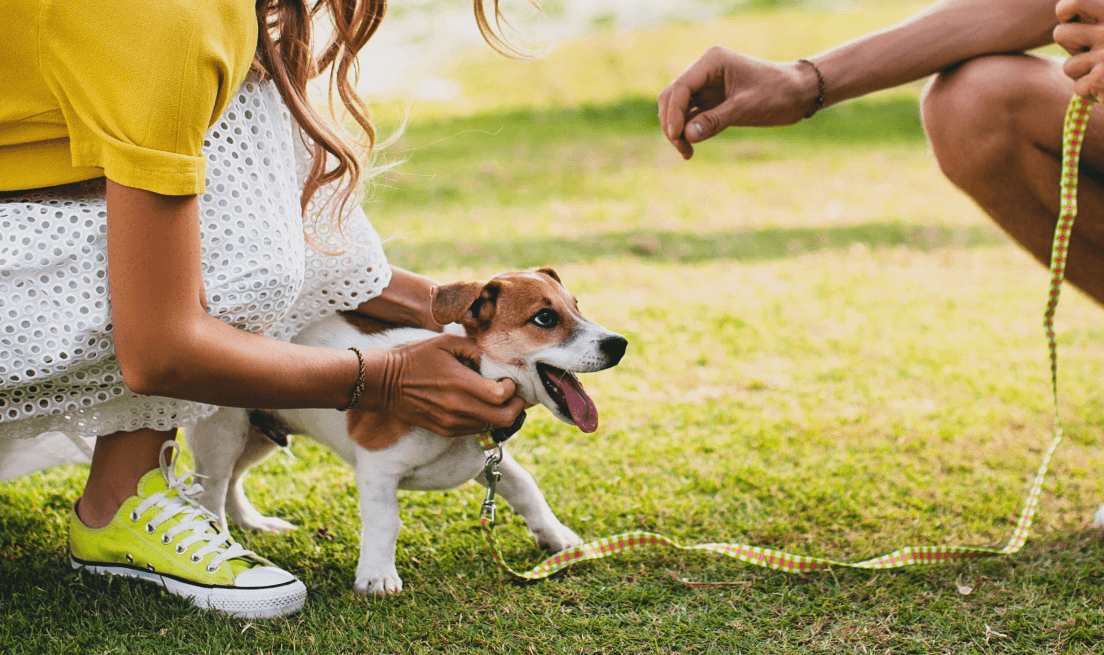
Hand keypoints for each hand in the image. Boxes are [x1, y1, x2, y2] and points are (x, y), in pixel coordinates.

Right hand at [358, 333, 526, 437]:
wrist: (384, 383)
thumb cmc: (415, 358)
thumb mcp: (445, 343)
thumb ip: (475, 349)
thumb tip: (496, 361)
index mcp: (459, 383)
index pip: (500, 396)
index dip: (512, 389)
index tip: (507, 379)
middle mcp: (457, 408)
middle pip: (503, 418)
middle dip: (516, 407)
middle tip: (515, 395)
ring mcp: (451, 422)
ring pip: (492, 427)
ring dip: (501, 414)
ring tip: (498, 399)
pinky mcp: (445, 430)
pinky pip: (476, 430)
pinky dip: (485, 420)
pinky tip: (480, 405)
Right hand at [657, 46, 817, 158]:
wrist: (798, 93)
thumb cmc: (777, 92)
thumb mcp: (746, 107)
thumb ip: (715, 120)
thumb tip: (687, 135)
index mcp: (712, 61)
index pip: (681, 86)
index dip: (674, 113)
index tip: (677, 136)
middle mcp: (704, 71)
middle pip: (672, 97)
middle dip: (672, 122)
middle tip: (682, 148)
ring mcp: (705, 87)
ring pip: (677, 109)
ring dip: (677, 130)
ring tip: (687, 152)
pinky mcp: (710, 102)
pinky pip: (689, 117)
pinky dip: (687, 132)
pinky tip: (691, 149)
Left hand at [1055, 0, 1103, 99]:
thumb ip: (1101, 14)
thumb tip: (1069, 10)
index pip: (1073, 3)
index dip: (1067, 13)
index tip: (1078, 20)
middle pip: (1061, 34)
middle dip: (1073, 46)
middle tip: (1095, 50)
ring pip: (1070, 66)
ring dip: (1085, 72)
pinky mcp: (1102, 80)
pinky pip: (1080, 88)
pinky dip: (1093, 92)